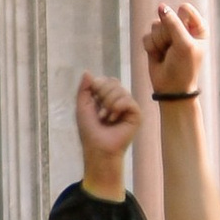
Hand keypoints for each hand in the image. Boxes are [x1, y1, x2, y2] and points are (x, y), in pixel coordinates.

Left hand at [74, 71, 141, 194]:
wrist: (97, 148)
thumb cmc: (89, 130)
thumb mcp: (82, 106)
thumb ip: (84, 89)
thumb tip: (87, 71)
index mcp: (108, 97)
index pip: (106, 80)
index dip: (97, 87)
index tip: (93, 102)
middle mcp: (120, 100)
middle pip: (113, 82)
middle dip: (102, 96)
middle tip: (100, 113)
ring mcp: (129, 107)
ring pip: (120, 90)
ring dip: (108, 104)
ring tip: (106, 118)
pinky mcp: (136, 114)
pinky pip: (128, 100)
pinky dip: (117, 108)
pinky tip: (114, 119)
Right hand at [143, 0, 204, 101]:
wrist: (171, 88)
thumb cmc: (184, 67)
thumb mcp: (183, 44)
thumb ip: (173, 23)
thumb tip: (161, 6)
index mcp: (197, 26)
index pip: (184, 9)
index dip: (180, 21)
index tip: (184, 37)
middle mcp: (183, 28)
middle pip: (167, 16)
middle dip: (167, 34)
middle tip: (173, 49)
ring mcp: (167, 35)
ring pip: (155, 25)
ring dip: (159, 41)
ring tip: (166, 54)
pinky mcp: (155, 42)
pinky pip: (147, 36)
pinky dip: (151, 47)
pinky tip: (158, 56)